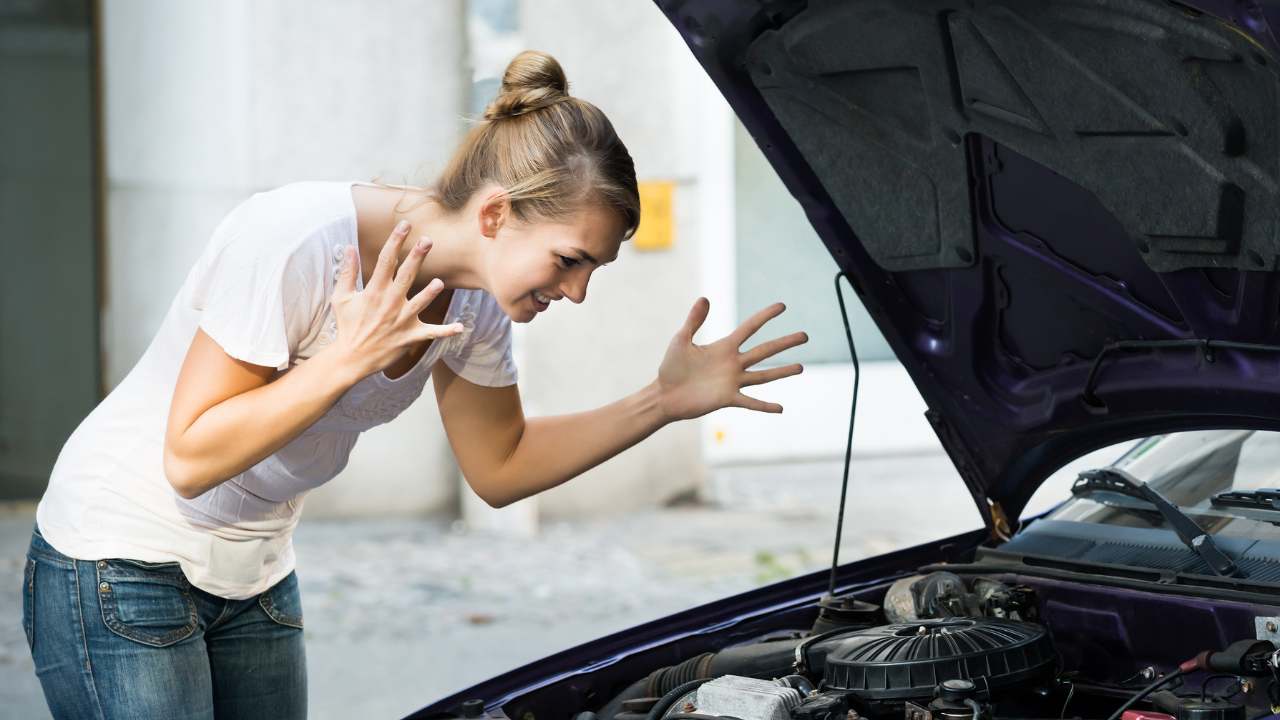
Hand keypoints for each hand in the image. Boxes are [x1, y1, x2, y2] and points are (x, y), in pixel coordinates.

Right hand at [330, 220, 463, 378]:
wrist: (351, 358)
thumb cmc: (347, 325)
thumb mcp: (342, 297)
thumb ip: (348, 272)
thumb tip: (349, 248)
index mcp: (374, 291)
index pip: (386, 261)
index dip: (395, 241)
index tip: (404, 225)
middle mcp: (389, 303)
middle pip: (406, 276)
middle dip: (416, 257)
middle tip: (428, 240)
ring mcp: (401, 321)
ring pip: (419, 303)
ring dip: (430, 294)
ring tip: (439, 282)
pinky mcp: (410, 337)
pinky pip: (431, 333)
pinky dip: (446, 331)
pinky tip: (461, 327)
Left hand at [655, 298, 806, 421]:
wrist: (665, 395)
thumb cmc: (671, 367)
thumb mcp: (681, 339)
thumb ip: (694, 320)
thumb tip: (705, 298)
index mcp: (724, 347)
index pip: (750, 327)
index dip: (766, 316)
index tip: (782, 306)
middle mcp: (733, 363)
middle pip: (765, 350)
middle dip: (785, 343)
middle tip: (805, 335)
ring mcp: (732, 382)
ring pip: (763, 375)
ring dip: (782, 371)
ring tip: (801, 367)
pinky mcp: (727, 399)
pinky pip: (750, 402)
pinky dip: (765, 406)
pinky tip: (781, 408)